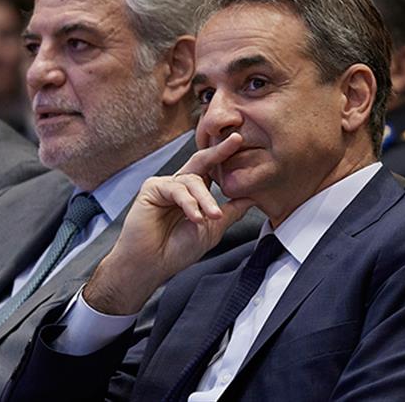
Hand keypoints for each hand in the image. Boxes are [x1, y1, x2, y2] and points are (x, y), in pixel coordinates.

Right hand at [84, 133, 254, 314]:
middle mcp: (180, 184)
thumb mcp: (214, 229)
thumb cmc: (178, 250)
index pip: (213, 170)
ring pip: (192, 180)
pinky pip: (176, 189)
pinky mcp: (151, 189)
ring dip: (206, 199)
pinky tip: (195, 218)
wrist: (152, 265)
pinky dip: (189, 204)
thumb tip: (253, 197)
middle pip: (201, 161)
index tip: (243, 143)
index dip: (227, 157)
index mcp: (194, 192)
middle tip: (236, 140)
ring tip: (213, 217)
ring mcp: (165, 185)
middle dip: (220, 150)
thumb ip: (231, 211)